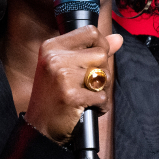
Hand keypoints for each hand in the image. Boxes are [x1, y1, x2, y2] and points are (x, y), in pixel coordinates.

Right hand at [24, 27, 122, 142]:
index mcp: (52, 47)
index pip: (90, 32)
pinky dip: (100, 105)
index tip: (97, 58)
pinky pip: (102, 96)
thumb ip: (92, 50)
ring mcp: (62, 76)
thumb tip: (118, 39)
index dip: (101, 44)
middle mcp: (55, 58)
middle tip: (89, 84)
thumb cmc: (54, 95)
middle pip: (101, 53)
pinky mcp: (71, 95)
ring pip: (105, 74)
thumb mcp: (66, 66)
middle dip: (102, 71)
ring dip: (103, 89)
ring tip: (87, 95)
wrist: (40, 126)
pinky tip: (87, 107)